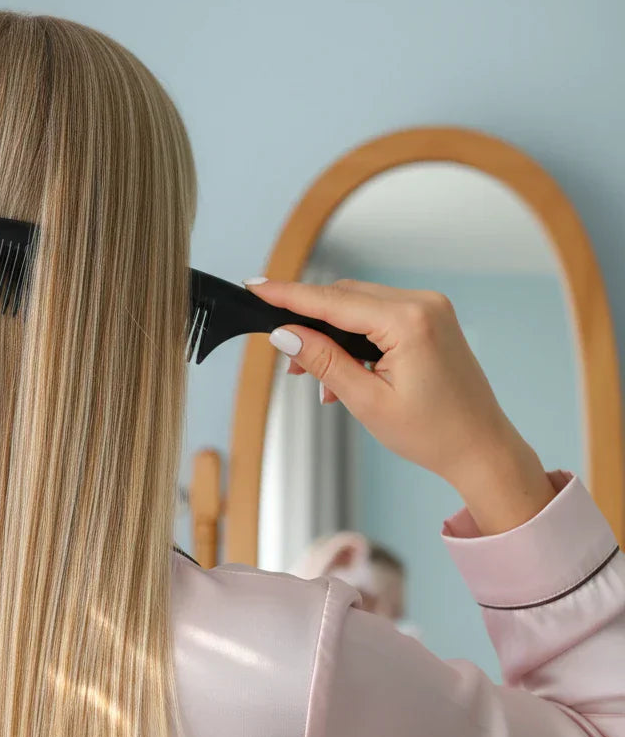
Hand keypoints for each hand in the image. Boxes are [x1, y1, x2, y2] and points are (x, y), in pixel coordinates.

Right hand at [246, 277, 556, 533]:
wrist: (481, 448)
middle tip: (286, 359)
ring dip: (330, 333)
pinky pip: (378, 315)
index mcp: (409, 322)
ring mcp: (430, 308)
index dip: (288, 294)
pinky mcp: (430, 319)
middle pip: (343, 297)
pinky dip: (353, 337)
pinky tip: (343, 372)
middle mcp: (423, 304)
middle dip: (308, 322)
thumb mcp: (367, 401)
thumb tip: (285, 335)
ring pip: (358, 305)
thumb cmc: (433, 433)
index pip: (332, 301)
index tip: (255, 287)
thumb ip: (323, 361)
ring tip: (315, 377)